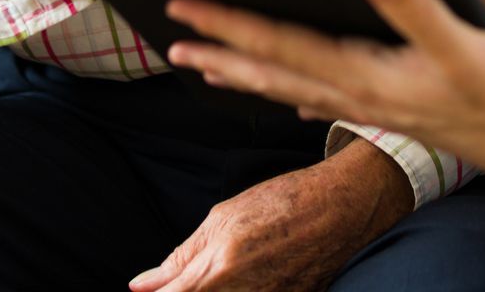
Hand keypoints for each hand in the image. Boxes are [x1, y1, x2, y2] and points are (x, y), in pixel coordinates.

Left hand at [128, 138, 411, 291]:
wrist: (343, 207)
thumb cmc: (284, 201)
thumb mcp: (224, 216)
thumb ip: (182, 257)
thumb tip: (141, 285)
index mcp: (216, 270)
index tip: (147, 291)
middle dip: (185, 290)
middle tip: (195, 276)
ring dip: (215, 291)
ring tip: (227, 271)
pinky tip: (245, 280)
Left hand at [165, 0, 484, 196]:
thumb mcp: (464, 42)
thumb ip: (417, 5)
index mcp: (366, 73)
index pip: (282, 45)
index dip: (231, 23)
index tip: (186, 5)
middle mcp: (357, 94)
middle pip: (272, 71)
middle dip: (219, 53)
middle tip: (169, 38)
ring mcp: (369, 106)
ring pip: (289, 88)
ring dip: (243, 74)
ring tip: (203, 65)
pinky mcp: (385, 110)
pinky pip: (317, 97)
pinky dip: (285, 88)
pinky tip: (279, 89)